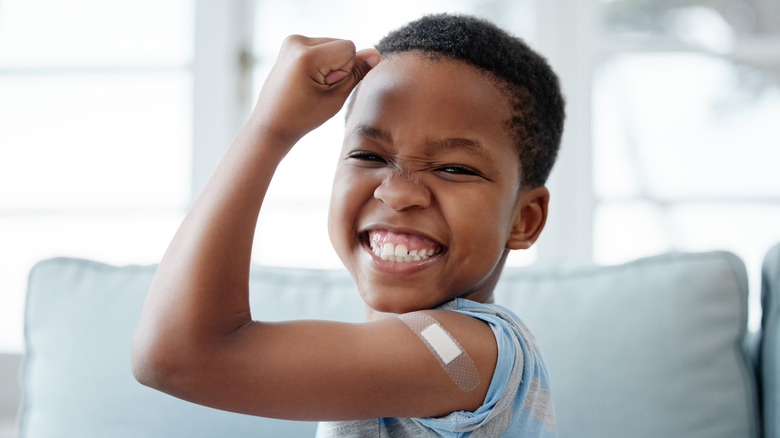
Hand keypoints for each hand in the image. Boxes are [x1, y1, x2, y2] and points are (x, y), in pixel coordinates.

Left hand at [250, 35, 380, 145]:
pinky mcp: (292, 44)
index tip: (325, 87)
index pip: (349, 48)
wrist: (272, 123)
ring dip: (330, 65)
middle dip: (338, 66)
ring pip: (333, 45)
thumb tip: (375, 54)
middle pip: (341, 45)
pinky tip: (307, 79)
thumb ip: (357, 73)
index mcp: (307, 56)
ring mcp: (292, 41)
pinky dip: (321, 62)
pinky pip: (322, 47)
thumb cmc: (302, 117)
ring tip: (310, 85)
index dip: (346, 70)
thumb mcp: (335, 98)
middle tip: (316, 89)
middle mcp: (297, 42)